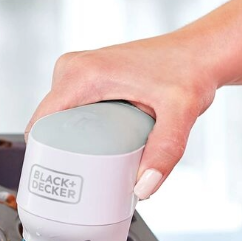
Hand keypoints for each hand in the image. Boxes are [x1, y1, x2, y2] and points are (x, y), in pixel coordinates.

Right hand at [27, 32, 218, 198]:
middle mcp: (73, 67)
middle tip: (78, 182)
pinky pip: (66, 110)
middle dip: (55, 154)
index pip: (40, 123)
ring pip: (54, 119)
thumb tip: (143, 188)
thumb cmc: (191, 71)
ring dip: (64, 143)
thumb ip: (165, 150)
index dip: (41, 155)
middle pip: (46, 124)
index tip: (53, 181)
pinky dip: (73, 130)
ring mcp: (76, 70)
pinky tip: (91, 148)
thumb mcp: (181, 113)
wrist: (201, 52)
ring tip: (87, 167)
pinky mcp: (84, 75)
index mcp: (83, 74)